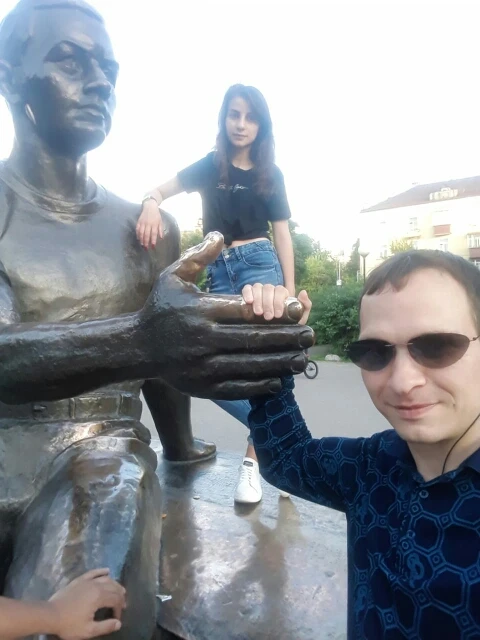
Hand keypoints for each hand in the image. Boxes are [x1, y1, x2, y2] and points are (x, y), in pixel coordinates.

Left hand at [48, 569, 125, 639]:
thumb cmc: (69, 624)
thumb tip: (119, 623)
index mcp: (99, 597)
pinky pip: (93, 572)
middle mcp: (96, 585)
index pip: (116, 600)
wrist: (50, 614)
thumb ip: (105, 626)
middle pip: (113, 587)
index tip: (117, 618)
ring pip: (106, 579)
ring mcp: (87, 581)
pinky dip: (101, 571)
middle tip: (123, 604)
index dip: (119, 608)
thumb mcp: (88, 630)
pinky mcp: (79, 580)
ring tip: (119, 590)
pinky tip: (107, 571)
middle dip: (120, 595)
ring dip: (115, 584)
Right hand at [136, 198, 163, 248]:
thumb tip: (161, 237)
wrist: (150, 206)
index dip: (153, 240)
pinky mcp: (139, 221)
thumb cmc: (156, 215)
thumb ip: (160, 230)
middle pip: (147, 234)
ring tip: (142, 245)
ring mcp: (143, 222)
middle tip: (146, 248)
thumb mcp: (160, 222)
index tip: (153, 246)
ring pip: (141, 232)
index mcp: (155, 224)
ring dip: (141, 239)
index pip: (154, 234)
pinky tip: (138, 238)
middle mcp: (148, 224)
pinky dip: (137, 234)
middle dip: (146, 242)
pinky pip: (137, 229)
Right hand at [138, 232, 314, 398]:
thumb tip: (219, 234)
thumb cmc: (159, 308)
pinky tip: (278, 379)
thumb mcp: (173, 276)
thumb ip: (198, 256)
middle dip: (287, 337)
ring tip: (302, 359)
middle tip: (310, 335)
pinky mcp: (202, 386)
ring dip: (280, 362)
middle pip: (254, 338)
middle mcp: (204, 338)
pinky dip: (259, 384)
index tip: (299, 310)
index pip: (247, 311)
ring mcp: (203, 365)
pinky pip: (237, 386)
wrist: (137, 346)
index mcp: (202, 310)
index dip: (276, 311)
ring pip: (250, 364)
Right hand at [242, 284, 311, 324]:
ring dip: (258, 299)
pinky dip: (247, 292)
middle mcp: (270, 290)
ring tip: (258, 313)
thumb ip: (305, 306)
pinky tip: (248, 301)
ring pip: (258, 287)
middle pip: (268, 289)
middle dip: (268, 303)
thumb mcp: (299, 317)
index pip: (280, 290)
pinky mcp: (248, 294)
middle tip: (268, 317)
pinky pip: (247, 288)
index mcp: (282, 294)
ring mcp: (259, 291)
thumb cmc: (286, 324)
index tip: (278, 315)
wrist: (274, 334)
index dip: (278, 301)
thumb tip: (303, 292)